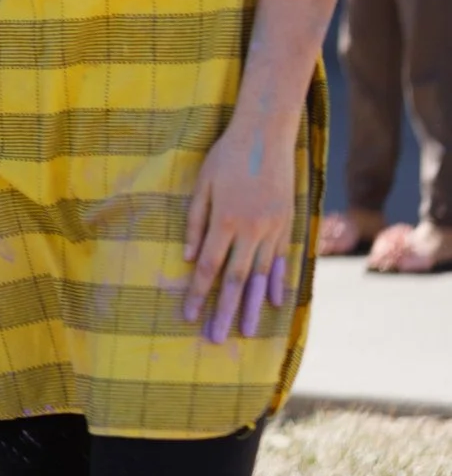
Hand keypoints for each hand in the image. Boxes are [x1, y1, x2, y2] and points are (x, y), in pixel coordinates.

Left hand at [184, 114, 297, 343]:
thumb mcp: (201, 184)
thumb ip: (195, 222)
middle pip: (235, 280)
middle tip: (216, 340)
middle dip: (224, 312)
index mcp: (225, 221)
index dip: (198, 294)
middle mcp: (251, 231)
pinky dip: (276, 284)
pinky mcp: (286, 225)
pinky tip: (270, 303)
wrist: (266, 136)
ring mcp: (272, 230)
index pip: (208, 267)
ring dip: (251, 306)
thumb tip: (188, 258)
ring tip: (245, 332)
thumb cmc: (226, 157)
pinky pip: (281, 262)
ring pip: (261, 277)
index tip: (189, 317)